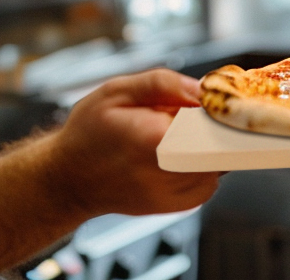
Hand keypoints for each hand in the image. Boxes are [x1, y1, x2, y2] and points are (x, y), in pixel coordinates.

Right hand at [46, 69, 220, 217]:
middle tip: (181, 117)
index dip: (212, 108)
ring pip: (217, 161)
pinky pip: (209, 180)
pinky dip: (199, 165)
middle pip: (219, 141)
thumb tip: (201, 89)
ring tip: (168, 137)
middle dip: (208, 126)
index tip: (202, 101)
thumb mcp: (115, 91)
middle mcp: (169, 170)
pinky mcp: (180, 206)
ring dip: (202, 145)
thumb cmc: (87, 134)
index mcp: (154, 137)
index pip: (212, 121)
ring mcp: (176, 193)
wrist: (69, 180)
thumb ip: (162, 83)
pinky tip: (172, 156)